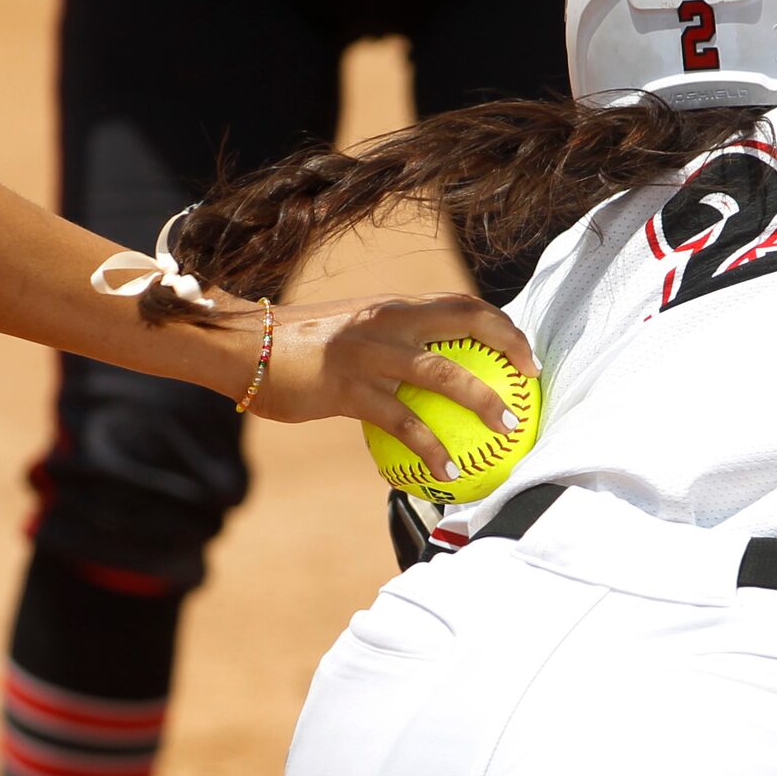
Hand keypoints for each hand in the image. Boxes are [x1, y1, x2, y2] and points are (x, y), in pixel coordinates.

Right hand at [248, 295, 540, 482]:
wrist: (245, 349)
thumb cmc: (296, 349)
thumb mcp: (348, 335)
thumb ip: (386, 346)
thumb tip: (421, 372)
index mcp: (391, 308)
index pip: (459, 304)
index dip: (499, 322)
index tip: (522, 351)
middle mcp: (386, 322)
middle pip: (465, 321)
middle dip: (508, 345)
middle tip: (531, 379)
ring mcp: (368, 354)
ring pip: (444, 375)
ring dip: (483, 402)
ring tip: (508, 430)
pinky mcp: (348, 389)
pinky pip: (404, 423)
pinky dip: (432, 448)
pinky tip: (448, 472)